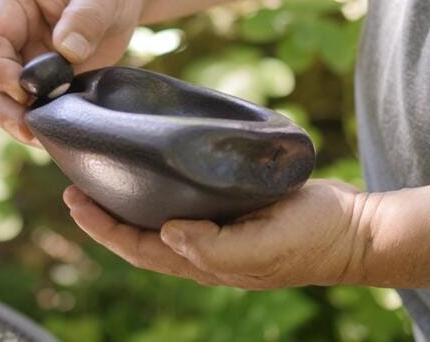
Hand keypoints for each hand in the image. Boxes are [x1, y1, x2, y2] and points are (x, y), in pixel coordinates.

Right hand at [0, 0, 145, 141]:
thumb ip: (84, 19)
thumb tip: (67, 50)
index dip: (2, 69)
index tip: (25, 91)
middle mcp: (10, 27)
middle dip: (1, 103)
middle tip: (24, 129)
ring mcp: (21, 52)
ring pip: (0, 91)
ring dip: (12, 117)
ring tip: (36, 138)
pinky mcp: (38, 74)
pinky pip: (26, 100)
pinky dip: (33, 118)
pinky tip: (49, 134)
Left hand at [63, 180, 377, 288]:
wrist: (356, 228)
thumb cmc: (312, 239)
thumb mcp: (263, 247)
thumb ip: (215, 249)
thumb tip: (167, 234)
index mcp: (205, 262)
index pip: (139, 249)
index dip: (103, 229)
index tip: (74, 201)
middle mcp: (205, 248)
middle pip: (141, 236)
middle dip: (104, 216)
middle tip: (73, 187)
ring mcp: (219, 229)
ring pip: (159, 218)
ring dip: (128, 202)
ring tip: (103, 177)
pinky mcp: (235, 207)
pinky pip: (186, 200)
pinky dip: (161, 188)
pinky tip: (155, 168)